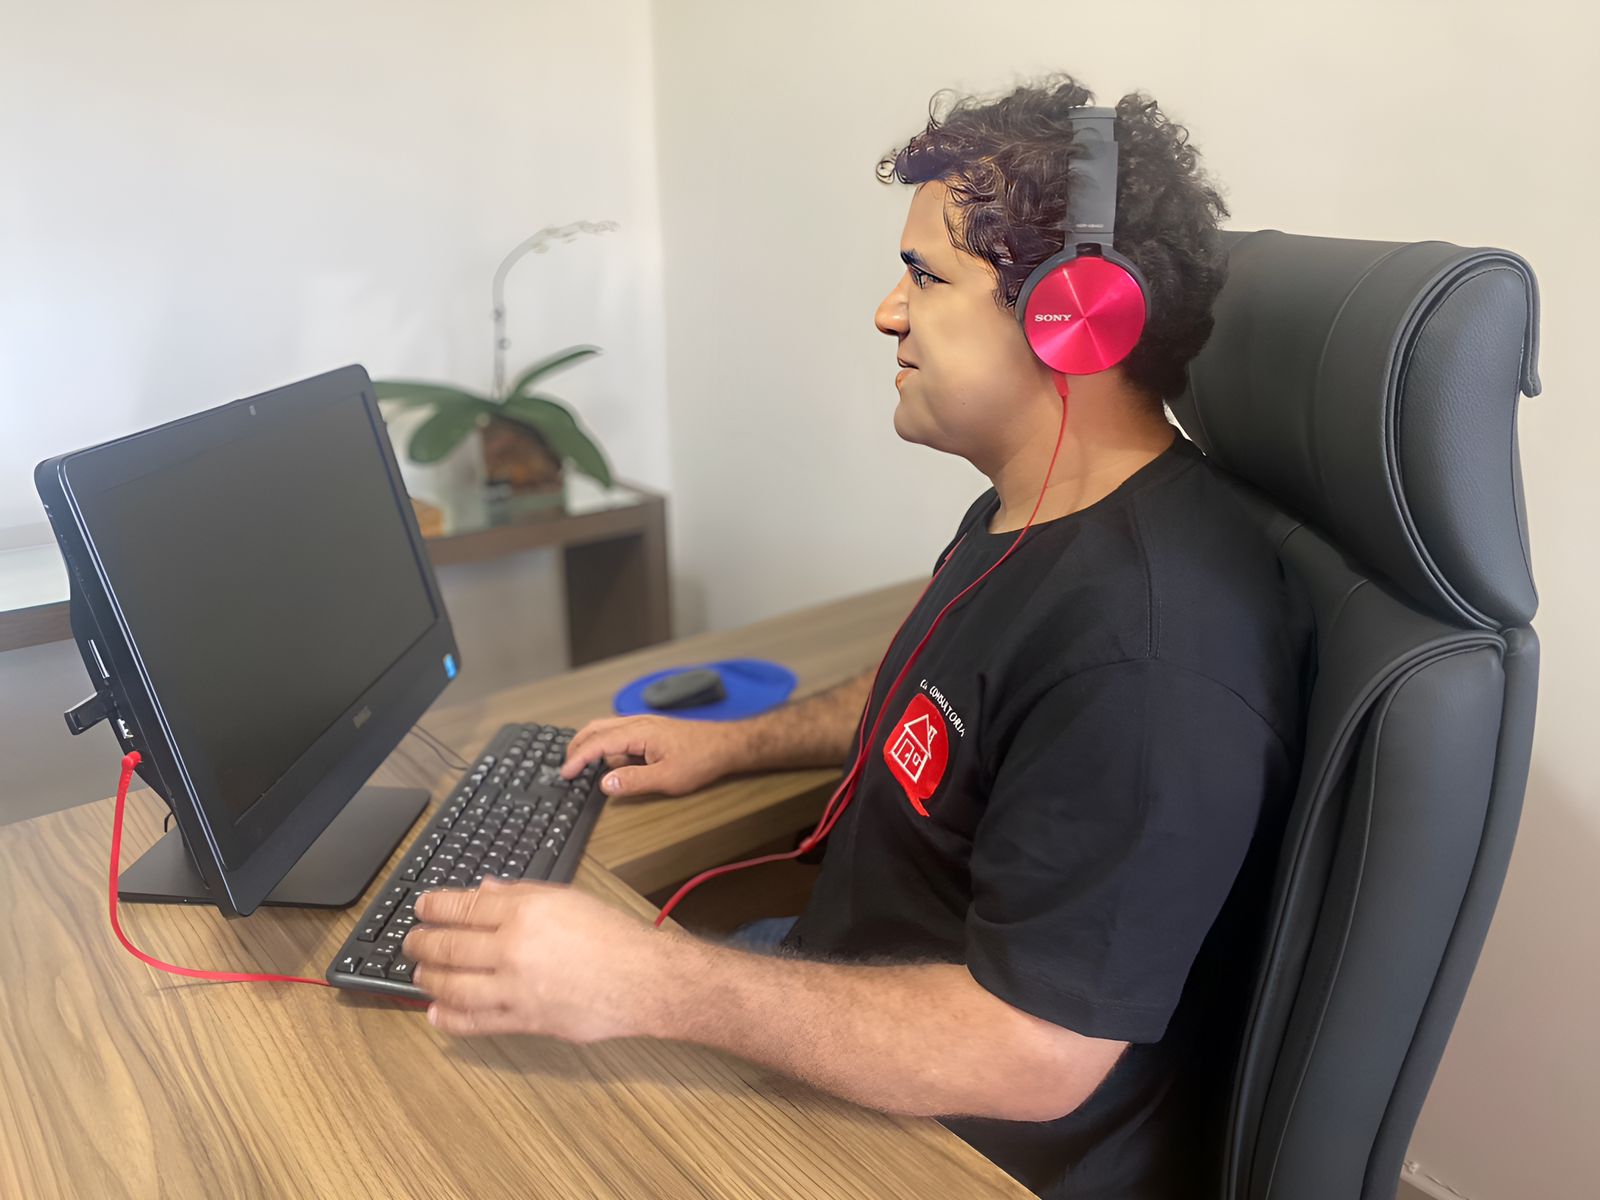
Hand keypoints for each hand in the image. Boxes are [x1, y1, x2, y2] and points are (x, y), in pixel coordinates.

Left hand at [404, 878, 663, 1040]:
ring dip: (429, 979)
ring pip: (453, 986)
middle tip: (411, 942)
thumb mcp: (566, 899)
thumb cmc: (611, 936)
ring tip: (420, 974)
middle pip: (450, 946)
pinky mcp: (523, 1020)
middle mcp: (514, 948)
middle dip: (422, 943)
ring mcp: (515, 988)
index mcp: (525, 912)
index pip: (464, 907)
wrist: (642, 980)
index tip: (420, 906)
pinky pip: (475, 1022)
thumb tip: (483, 891)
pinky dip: (450, 1019)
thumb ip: (520, 894)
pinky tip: (436, 1013)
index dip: (434, 907)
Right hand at [558, 714, 743, 797]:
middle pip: (596, 729)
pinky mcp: (651, 731)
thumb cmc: (701, 759)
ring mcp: (645, 724)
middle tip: (568, 767)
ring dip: (594, 747)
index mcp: (638, 732)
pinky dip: (609, 747)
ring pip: (608, 731)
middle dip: (578, 747)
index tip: (565, 773)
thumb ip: (633, 781)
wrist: (726, 745)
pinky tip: (616, 764)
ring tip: (588, 768)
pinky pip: (621, 735)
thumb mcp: (666, 778)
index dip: (578, 759)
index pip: (597, 743)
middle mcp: (638, 723)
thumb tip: (604, 784)